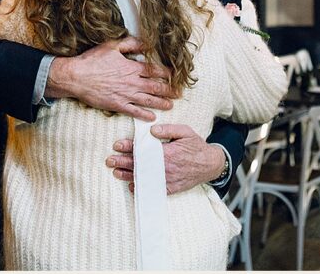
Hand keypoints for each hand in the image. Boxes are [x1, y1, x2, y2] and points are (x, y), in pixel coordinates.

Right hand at [45, 37, 175, 121]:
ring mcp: (125, 95)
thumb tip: (146, 43)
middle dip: (169, 90)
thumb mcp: (112, 46)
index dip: (167, 73)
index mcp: (131, 67)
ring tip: (171, 105)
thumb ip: (131, 44)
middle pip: (155, 87)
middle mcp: (132, 82)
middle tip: (179, 93)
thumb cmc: (92, 60)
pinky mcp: (117, 105)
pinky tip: (152, 117)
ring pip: (148, 100)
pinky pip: (134, 112)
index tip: (175, 75)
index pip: (154, 70)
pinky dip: (144, 115)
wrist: (76, 77)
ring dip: (161, 103)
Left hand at [107, 124, 225, 194]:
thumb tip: (152, 130)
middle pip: (140, 165)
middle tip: (109, 160)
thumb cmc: (196, 146)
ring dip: (129, 175)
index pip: (143, 150)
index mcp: (168, 152)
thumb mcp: (185, 132)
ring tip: (116, 173)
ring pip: (144, 178)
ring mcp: (168, 179)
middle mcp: (166, 167)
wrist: (210, 164)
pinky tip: (132, 186)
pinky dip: (143, 188)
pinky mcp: (171, 188)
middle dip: (123, 162)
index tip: (117, 145)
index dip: (129, 147)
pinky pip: (154, 189)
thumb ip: (168, 129)